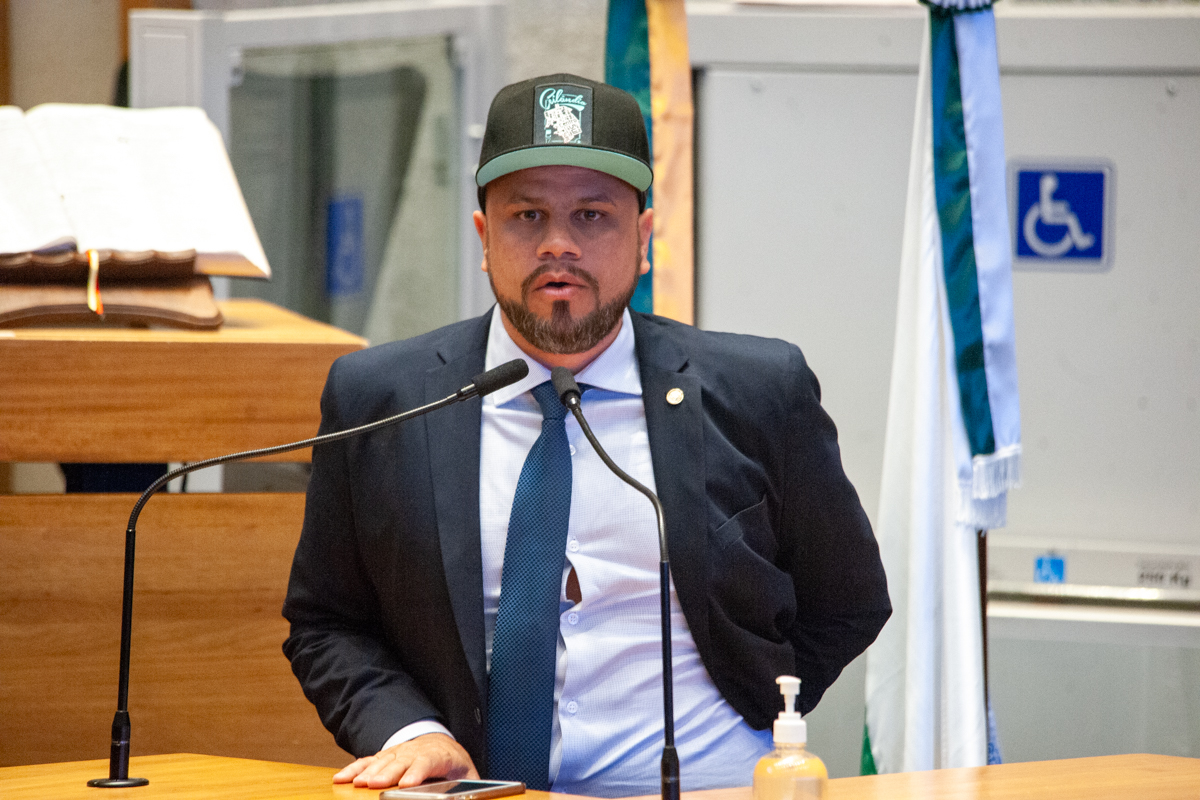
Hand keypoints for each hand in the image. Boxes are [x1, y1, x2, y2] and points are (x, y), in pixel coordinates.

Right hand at [333, 732, 478, 789]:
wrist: (442, 744)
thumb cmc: (454, 764)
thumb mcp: (468, 774)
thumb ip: (469, 784)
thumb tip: (469, 794)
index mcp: (440, 755)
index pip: (428, 762)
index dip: (417, 772)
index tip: (407, 784)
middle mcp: (417, 750)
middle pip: (402, 760)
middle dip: (388, 773)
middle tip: (376, 784)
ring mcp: (400, 752)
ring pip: (384, 760)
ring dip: (370, 771)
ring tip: (358, 782)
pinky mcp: (387, 756)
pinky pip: (370, 761)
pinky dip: (355, 768)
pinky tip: (343, 777)